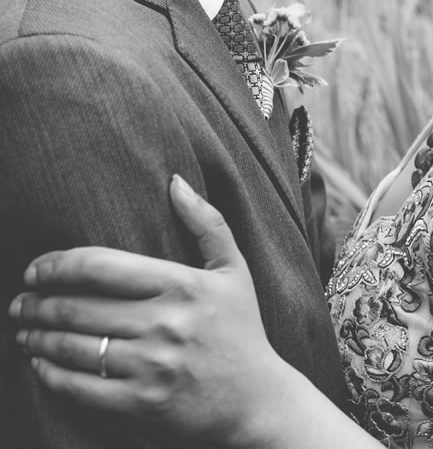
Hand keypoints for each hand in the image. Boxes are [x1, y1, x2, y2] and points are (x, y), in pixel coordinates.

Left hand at [8, 175, 290, 445]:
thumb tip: (175, 182)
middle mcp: (166, 324)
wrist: (257, 400)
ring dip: (36, 337)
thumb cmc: (242, 330)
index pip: (102, 267)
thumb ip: (207, 223)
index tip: (37, 270)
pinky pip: (79, 386)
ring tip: (25, 329)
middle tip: (21, 302)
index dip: (57, 265)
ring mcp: (152, 366)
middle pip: (77, 308)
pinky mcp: (142, 402)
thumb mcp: (234, 271)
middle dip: (37, 304)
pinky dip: (50, 374)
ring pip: (73, 347)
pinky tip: (41, 363)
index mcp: (184, 286)